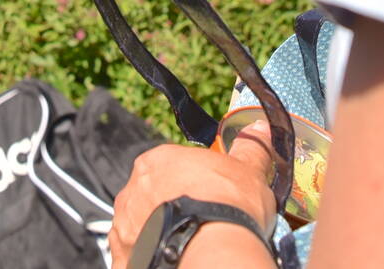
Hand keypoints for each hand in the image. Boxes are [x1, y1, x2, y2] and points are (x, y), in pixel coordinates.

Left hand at [110, 124, 278, 268]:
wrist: (214, 251)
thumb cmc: (228, 205)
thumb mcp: (248, 171)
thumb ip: (249, 149)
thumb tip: (259, 128)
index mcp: (156, 162)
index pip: (169, 167)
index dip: (189, 182)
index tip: (207, 195)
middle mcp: (132, 191)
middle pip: (151, 196)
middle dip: (170, 206)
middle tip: (198, 221)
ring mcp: (124, 227)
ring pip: (141, 228)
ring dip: (158, 233)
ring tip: (188, 244)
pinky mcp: (125, 258)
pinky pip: (136, 256)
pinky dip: (150, 258)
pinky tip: (172, 260)